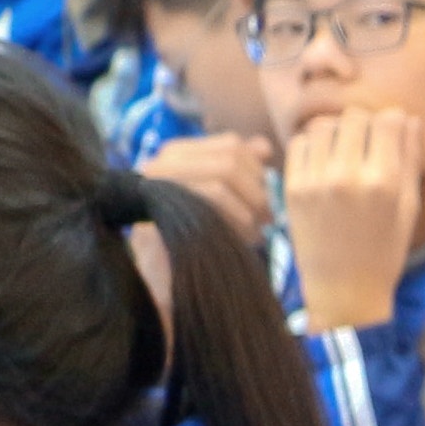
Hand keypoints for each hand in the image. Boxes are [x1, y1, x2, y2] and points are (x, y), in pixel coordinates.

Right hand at [143, 131, 274, 244]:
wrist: (163, 280)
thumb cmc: (197, 240)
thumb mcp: (223, 201)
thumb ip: (241, 170)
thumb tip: (263, 146)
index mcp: (177, 155)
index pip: (232, 145)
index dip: (259, 172)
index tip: (266, 201)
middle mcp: (163, 162)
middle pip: (231, 159)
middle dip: (258, 192)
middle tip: (267, 220)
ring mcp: (157, 183)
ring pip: (224, 175)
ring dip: (250, 208)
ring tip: (255, 233)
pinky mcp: (161, 206)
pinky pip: (213, 195)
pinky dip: (239, 219)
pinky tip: (244, 239)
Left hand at [280, 105, 423, 332]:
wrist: (344, 290)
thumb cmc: (384, 251)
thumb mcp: (408, 208)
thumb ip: (409, 160)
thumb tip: (409, 119)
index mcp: (384, 182)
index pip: (388, 121)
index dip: (394, 120)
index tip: (393, 131)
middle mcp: (348, 176)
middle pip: (354, 117)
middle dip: (365, 124)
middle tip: (367, 143)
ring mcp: (316, 181)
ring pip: (324, 125)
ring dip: (336, 131)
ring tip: (343, 151)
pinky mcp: (292, 187)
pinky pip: (300, 143)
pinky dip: (313, 145)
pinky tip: (323, 163)